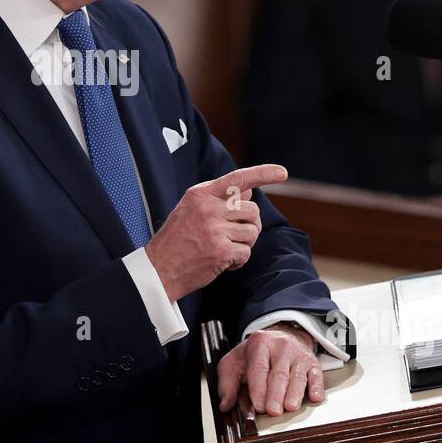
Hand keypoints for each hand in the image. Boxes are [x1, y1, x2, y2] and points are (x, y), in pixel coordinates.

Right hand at [146, 164, 286, 301]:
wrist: (159, 269)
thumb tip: (248, 189)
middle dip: (250, 224)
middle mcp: (208, 208)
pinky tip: (223, 262)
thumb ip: (219, 199)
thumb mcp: (191, 209)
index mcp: (200, 194)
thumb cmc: (176, 240)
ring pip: (252, 232)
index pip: (237, 178)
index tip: (282, 172)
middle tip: (235, 235)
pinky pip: (246, 252)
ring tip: (225, 248)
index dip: (263, 173)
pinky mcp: (220, 251)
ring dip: (244, 243)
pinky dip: (238, 260)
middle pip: (252, 209)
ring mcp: (214, 229)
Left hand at [217, 323, 325, 414]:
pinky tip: (314, 398)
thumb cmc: (256, 355)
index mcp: (259, 344)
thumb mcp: (234, 362)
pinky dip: (317, 387)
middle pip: (279, 374)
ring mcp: (299, 354)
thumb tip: (225, 405)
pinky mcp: (313, 363)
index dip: (258, 388)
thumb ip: (227, 384)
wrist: (281, 336)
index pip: (258, 368)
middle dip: (276, 394)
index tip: (258, 406)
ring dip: (295, 393)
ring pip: (298, 376)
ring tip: (290, 408)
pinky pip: (316, 375)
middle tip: (273, 411)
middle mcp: (281, 347)